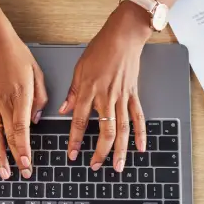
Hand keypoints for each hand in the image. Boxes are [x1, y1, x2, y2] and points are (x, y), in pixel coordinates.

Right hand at [0, 34, 47, 180]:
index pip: (22, 129)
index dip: (24, 149)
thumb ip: (40, 99)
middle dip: (16, 158)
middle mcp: (3, 103)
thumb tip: (36, 121)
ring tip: (3, 172)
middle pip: (9, 137)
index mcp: (20, 97)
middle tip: (22, 174)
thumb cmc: (17, 55)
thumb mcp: (37, 74)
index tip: (27, 163)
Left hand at [61, 4, 152, 171]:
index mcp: (89, 90)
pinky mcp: (134, 95)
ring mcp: (122, 97)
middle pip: (105, 131)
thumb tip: (63, 111)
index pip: (80, 121)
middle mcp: (106, 97)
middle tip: (95, 166)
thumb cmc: (101, 49)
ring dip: (120, 150)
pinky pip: (138, 117)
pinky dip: (141, 134)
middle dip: (100, 152)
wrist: (124, 37)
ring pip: (122, 129)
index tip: (72, 154)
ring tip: (118, 166)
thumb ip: (72, 93)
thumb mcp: (79, 69)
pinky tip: (140, 148)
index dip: (75, 140)